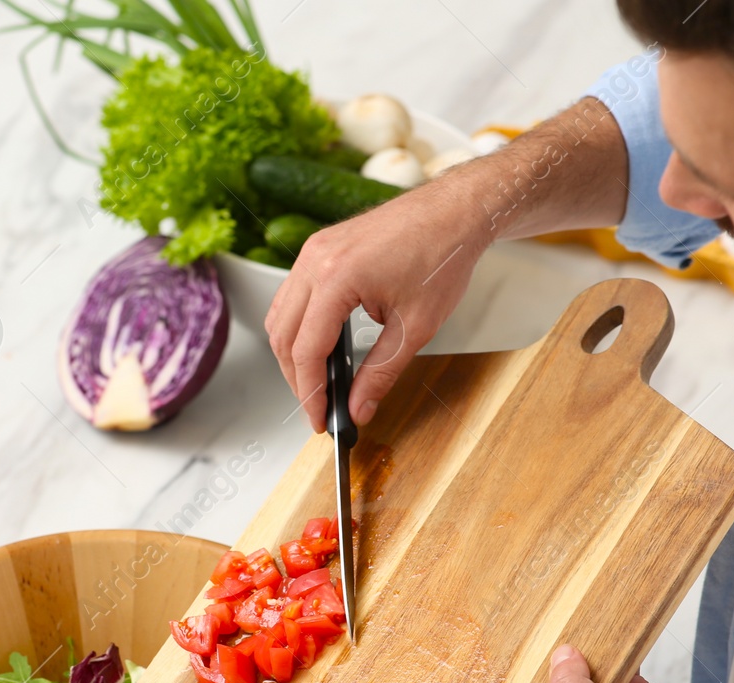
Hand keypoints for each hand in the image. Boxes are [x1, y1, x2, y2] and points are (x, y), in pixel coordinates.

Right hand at [264, 182, 488, 431]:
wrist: (454, 211)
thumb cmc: (441, 256)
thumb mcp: (415, 327)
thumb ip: (381, 373)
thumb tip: (359, 408)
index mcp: (336, 278)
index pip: (306, 350)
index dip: (310, 392)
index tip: (319, 419)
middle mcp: (314, 261)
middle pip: (282, 336)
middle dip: (297, 378)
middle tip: (318, 407)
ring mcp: (312, 251)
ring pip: (280, 315)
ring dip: (292, 353)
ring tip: (317, 381)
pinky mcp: (318, 248)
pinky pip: (291, 295)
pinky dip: (297, 326)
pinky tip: (318, 344)